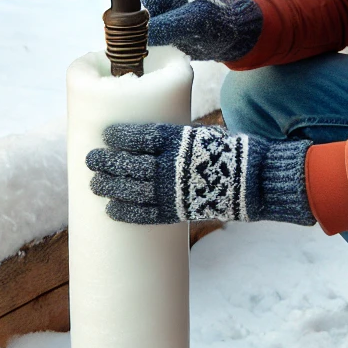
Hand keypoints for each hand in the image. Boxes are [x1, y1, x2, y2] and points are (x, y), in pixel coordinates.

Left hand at [86, 123, 313, 225]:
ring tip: (94, 183)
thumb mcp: (204, 133)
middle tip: (90, 160)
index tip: (106, 134)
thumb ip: (176, 137)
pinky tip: (111, 210)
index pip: (141, 137)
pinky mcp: (178, 211)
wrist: (256, 182)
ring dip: (110, 186)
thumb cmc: (231, 152)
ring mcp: (174, 191)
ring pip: (132, 189)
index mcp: (181, 141)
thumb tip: (150, 138)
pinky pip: (146, 214)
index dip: (121, 137)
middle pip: (130, 164)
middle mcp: (173, 166)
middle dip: (107, 162)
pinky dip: (127, 212)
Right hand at [140, 0, 262, 61]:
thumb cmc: (221, 25)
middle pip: (131, 19)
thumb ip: (166, 27)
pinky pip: (144, 37)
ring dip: (139, 45)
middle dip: (134, 38)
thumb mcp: (194, 24)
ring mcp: (160, 9)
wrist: (236, 35)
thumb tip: (136, 36)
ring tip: (147, 58)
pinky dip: (146, 48)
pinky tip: (152, 57)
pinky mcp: (162, 24)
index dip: (130, 29)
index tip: (136, 49)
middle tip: (141, 56)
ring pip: (135, 30)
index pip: (132, 7)